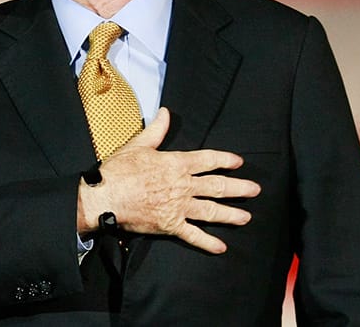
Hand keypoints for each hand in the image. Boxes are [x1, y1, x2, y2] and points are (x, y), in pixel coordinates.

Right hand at [77, 107, 260, 253]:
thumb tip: (165, 112)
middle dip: (238, 188)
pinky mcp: (170, 224)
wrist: (105, 196)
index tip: (238, 162)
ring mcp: (178, 206)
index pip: (208, 160)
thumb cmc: (119, 170)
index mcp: (176, 164)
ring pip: (211, 210)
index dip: (225, 160)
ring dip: (231, 214)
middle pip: (217, 186)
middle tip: (254, 190)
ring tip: (246, 217)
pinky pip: (193, 235)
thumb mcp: (138, 145)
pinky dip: (207, 242)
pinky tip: (221, 247)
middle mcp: (183, 185)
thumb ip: (156, 130)